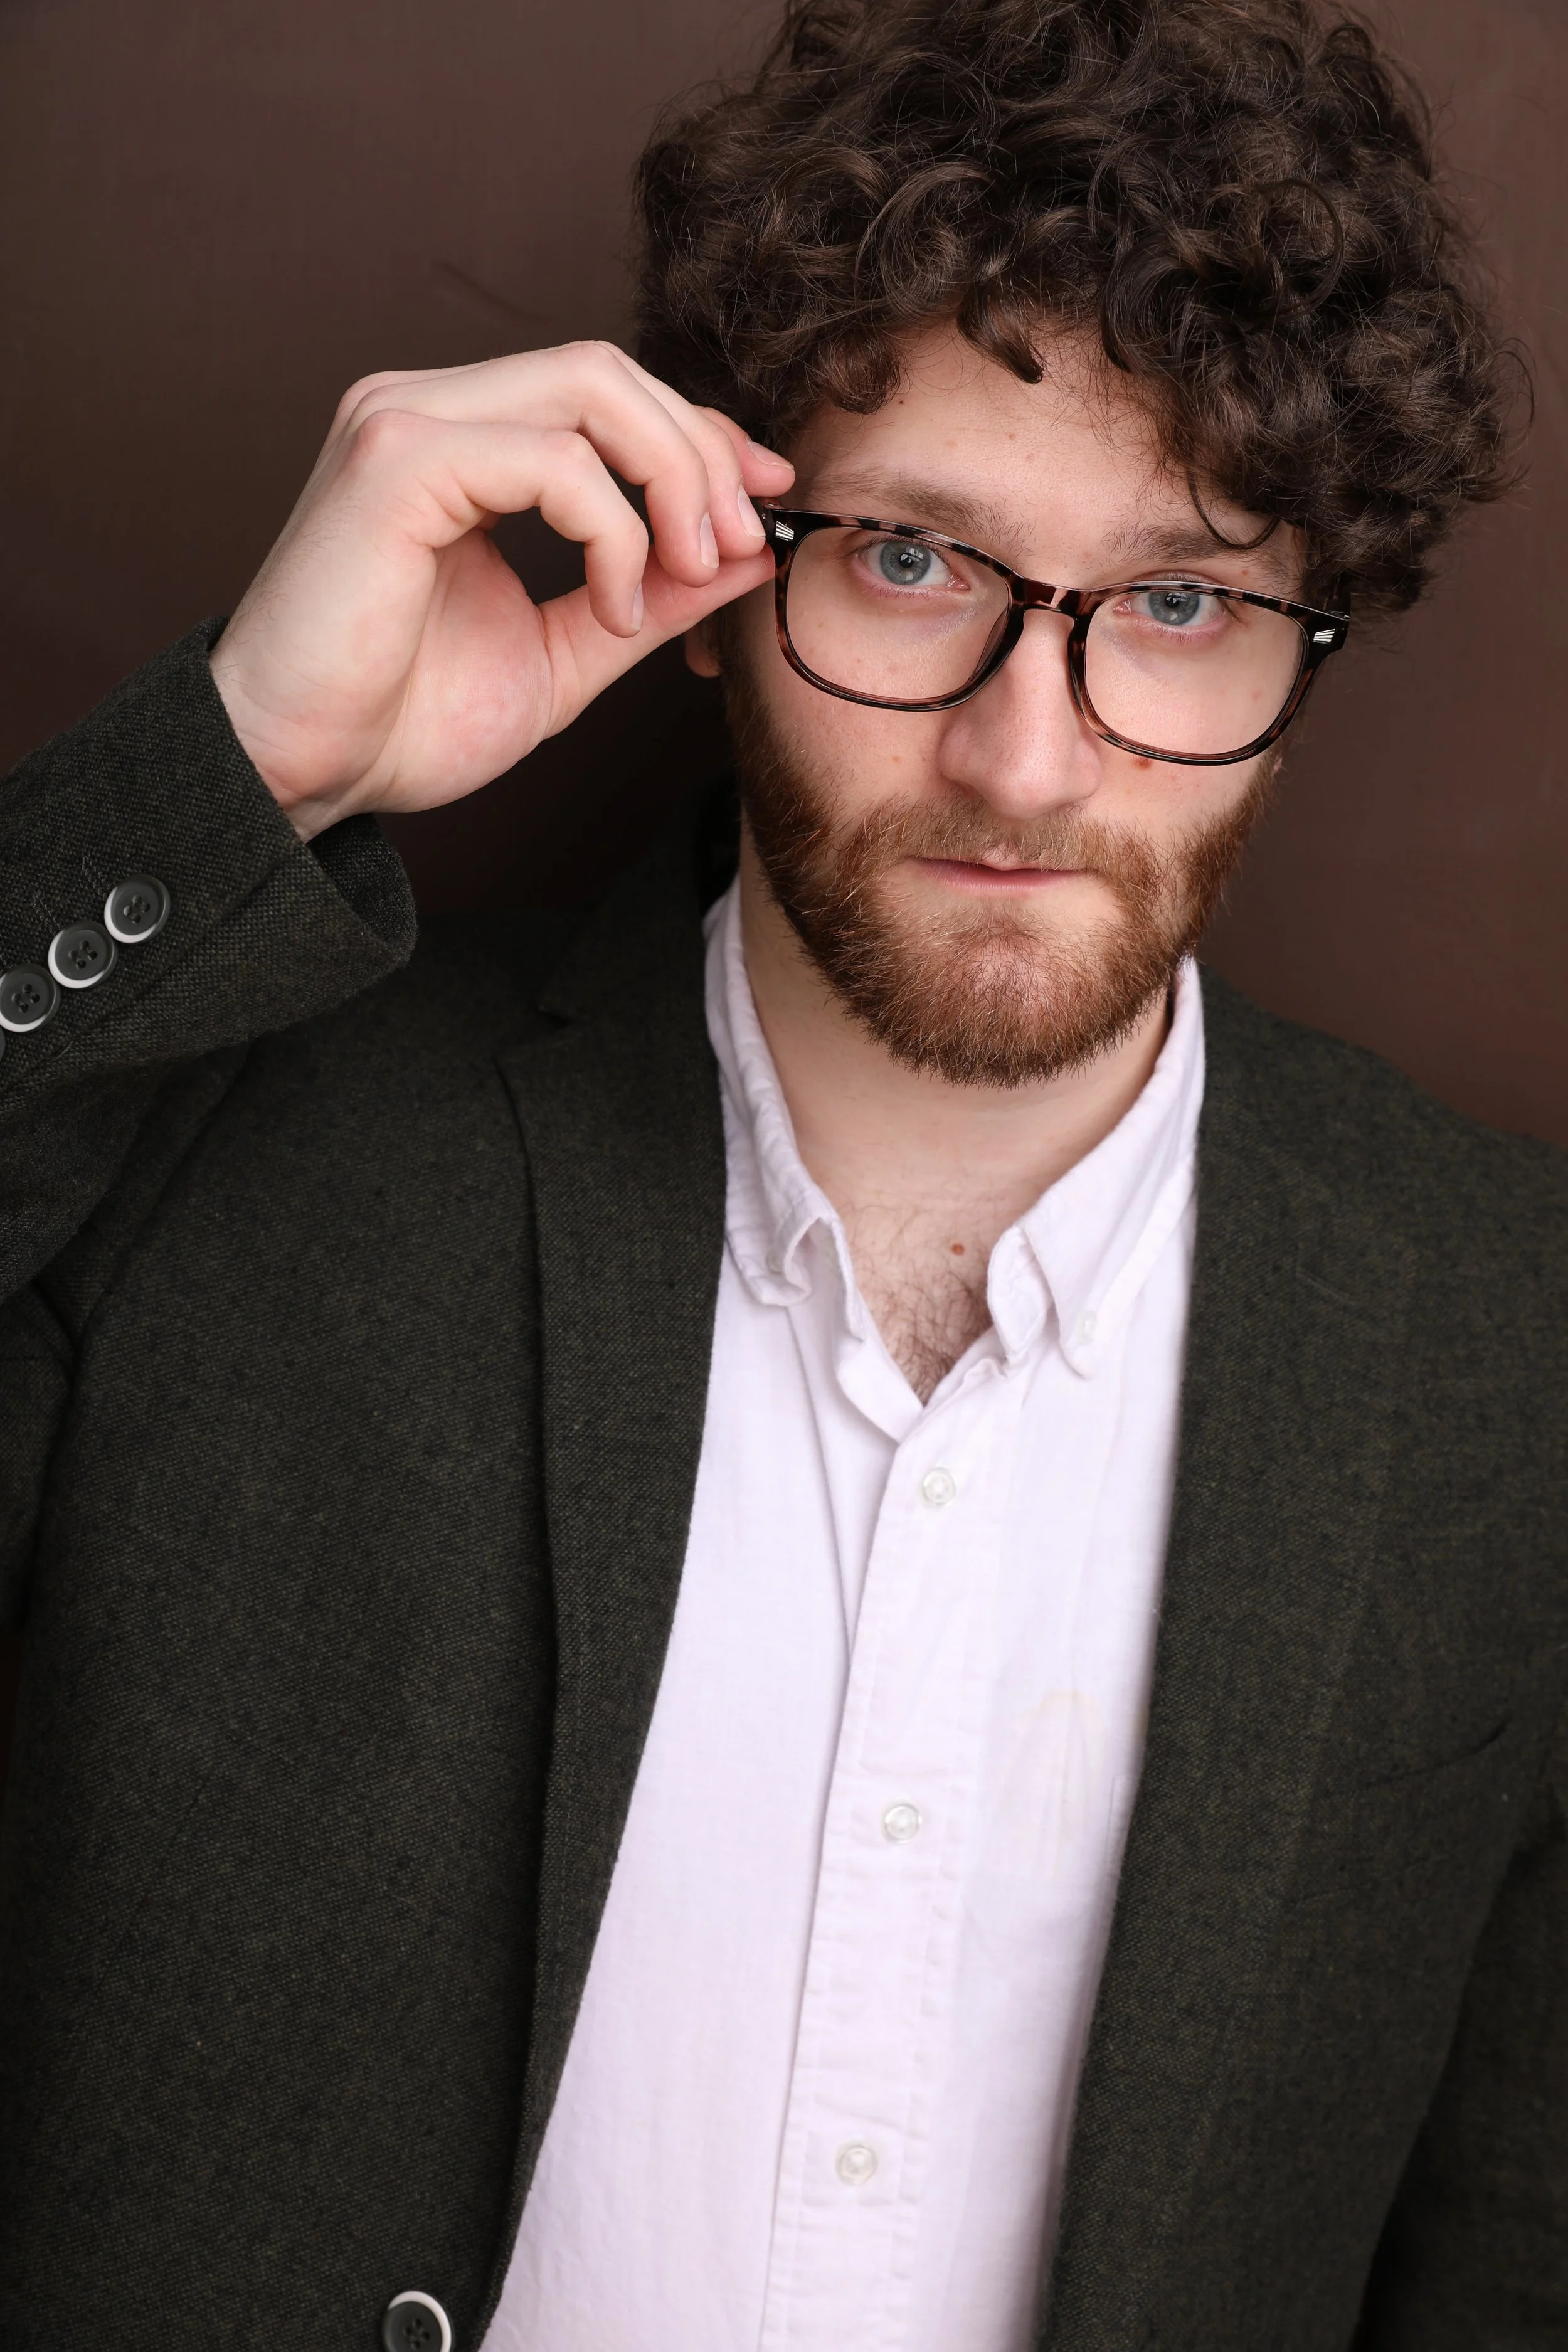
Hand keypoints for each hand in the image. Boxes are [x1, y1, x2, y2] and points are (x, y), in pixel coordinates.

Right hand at [208, 343, 793, 839]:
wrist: (301, 772)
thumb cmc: (401, 721)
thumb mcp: (564, 653)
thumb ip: (650, 596)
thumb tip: (745, 547)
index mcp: (461, 443)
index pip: (605, 393)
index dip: (699, 437)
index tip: (763, 504)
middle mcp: (427, 409)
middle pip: (609, 371)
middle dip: (701, 452)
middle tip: (738, 545)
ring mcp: (404, 421)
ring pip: (591, 388)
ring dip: (672, 480)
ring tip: (687, 576)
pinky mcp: (394, 460)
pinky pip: (553, 459)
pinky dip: (613, 532)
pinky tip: (611, 610)